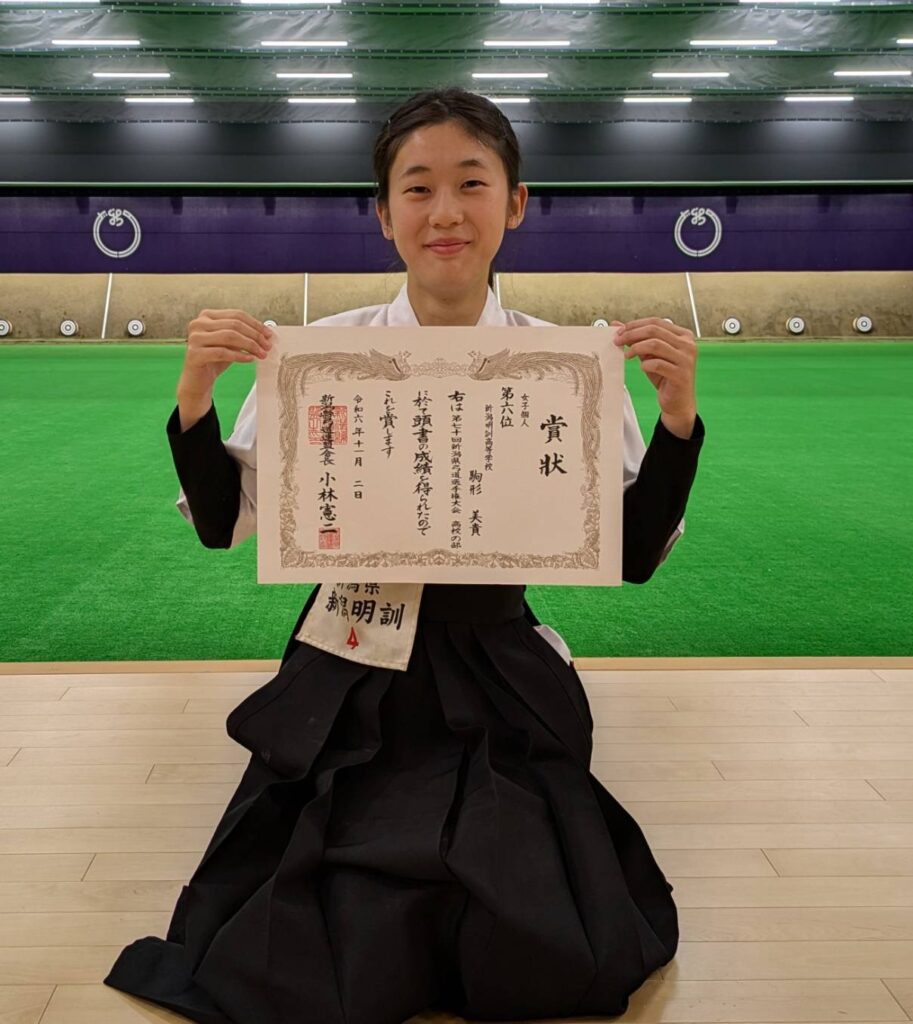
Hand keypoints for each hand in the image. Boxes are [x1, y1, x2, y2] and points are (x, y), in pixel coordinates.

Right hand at [179, 308, 273, 397]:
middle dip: (255, 336)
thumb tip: (266, 333)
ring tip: (261, 354)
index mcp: (207, 316)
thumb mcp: (231, 344)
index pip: (237, 315)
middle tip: (268, 346)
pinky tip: (250, 359)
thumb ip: (244, 335)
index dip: (255, 324)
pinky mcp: (195, 354)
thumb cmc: (215, 360)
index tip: (269, 335)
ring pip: (229, 336)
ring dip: (249, 345)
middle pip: (234, 325)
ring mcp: (194, 338)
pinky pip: (222, 352)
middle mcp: (198, 324)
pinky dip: (239, 356)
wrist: (198, 380)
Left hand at [611, 317, 697, 436]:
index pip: (656, 322)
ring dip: (636, 348)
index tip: (620, 330)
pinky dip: (646, 364)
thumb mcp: (650, 356)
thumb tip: (618, 326)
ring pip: (656, 344)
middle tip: (618, 341)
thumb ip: (638, 340)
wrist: (678, 402)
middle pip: (654, 330)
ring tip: (627, 355)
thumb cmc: (666, 377)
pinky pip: (658, 364)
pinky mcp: (681, 374)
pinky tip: (642, 367)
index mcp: (683, 336)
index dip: (635, 325)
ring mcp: (686, 359)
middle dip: (632, 334)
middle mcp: (688, 345)